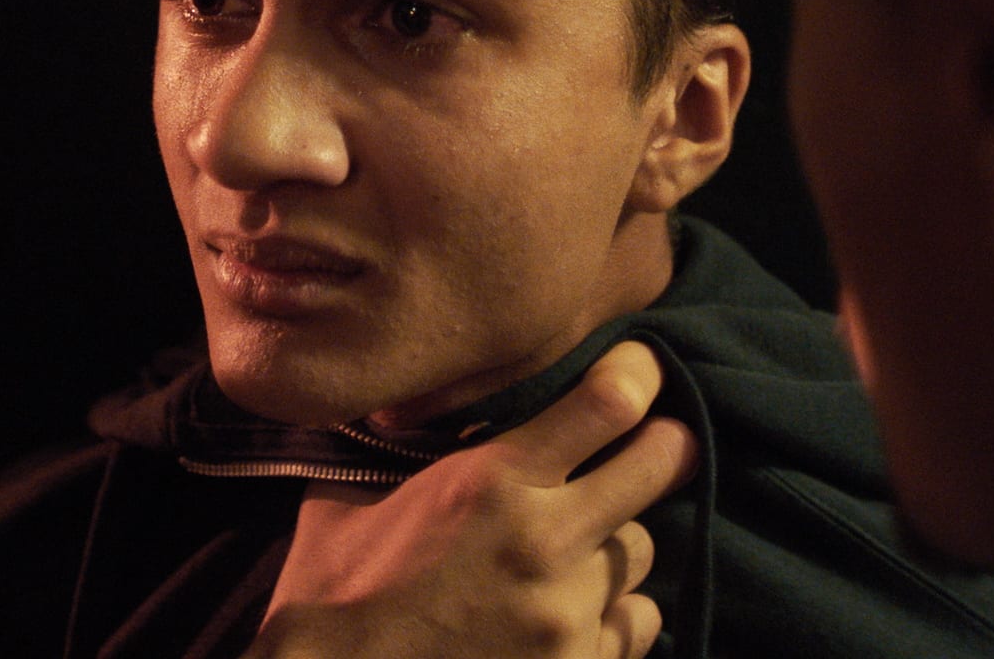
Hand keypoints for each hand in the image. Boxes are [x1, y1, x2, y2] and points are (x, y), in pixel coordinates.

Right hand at [242, 341, 696, 658]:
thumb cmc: (329, 600)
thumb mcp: (345, 503)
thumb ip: (391, 454)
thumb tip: (395, 409)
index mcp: (491, 482)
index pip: (607, 403)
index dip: (636, 375)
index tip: (639, 370)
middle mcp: (545, 541)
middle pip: (662, 464)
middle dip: (664, 447)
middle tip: (656, 443)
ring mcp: (569, 614)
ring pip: (642, 551)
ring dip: (615, 545)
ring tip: (573, 552)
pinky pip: (636, 624)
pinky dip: (613, 615)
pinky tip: (572, 614)